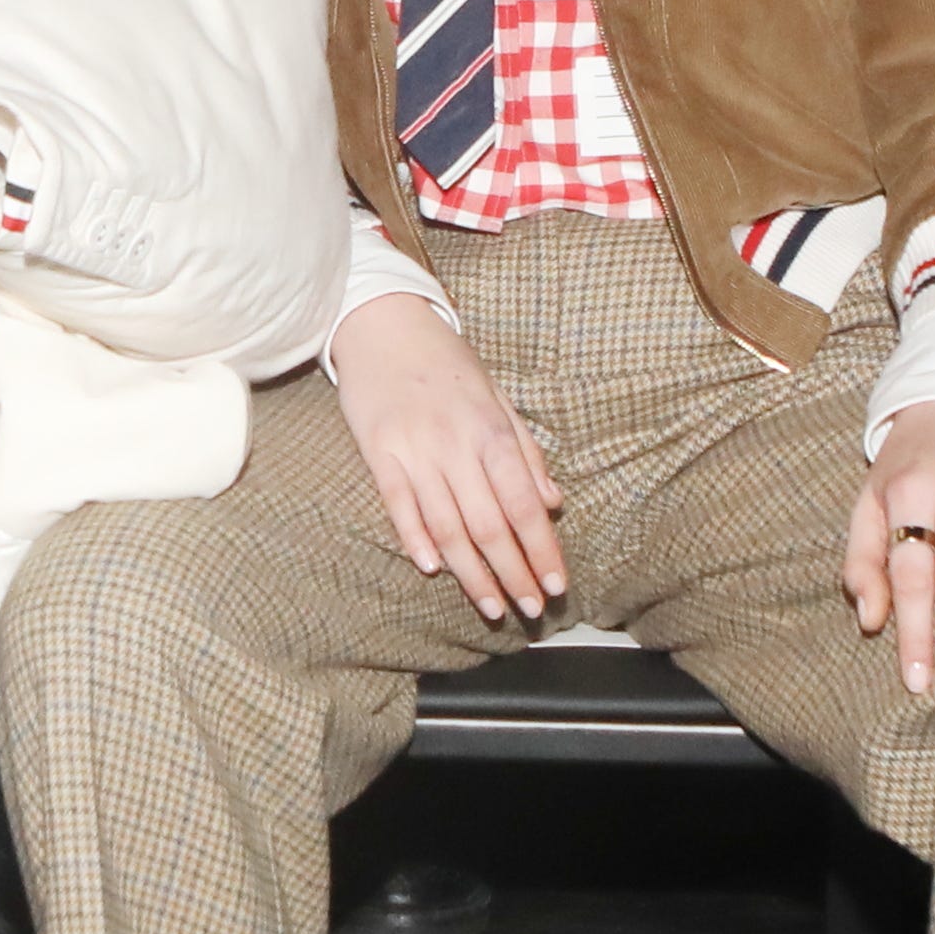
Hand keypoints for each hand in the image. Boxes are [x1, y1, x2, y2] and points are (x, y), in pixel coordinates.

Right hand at [330, 288, 565, 623]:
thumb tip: (554, 502)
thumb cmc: (448, 363)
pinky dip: (415, 538)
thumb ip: (526, 452)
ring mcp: (415, 449)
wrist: (384, 322)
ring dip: (471, 573)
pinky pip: (399, 503)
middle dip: (514, 573)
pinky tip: (432, 569)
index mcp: (493, 431)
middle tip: (530, 611)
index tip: (556, 586)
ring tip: (491, 607)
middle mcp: (456, 444)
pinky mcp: (378, 451)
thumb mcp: (498, 399)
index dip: (542, 549)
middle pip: (490, 525)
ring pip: (447, 525)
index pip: (525, 504)